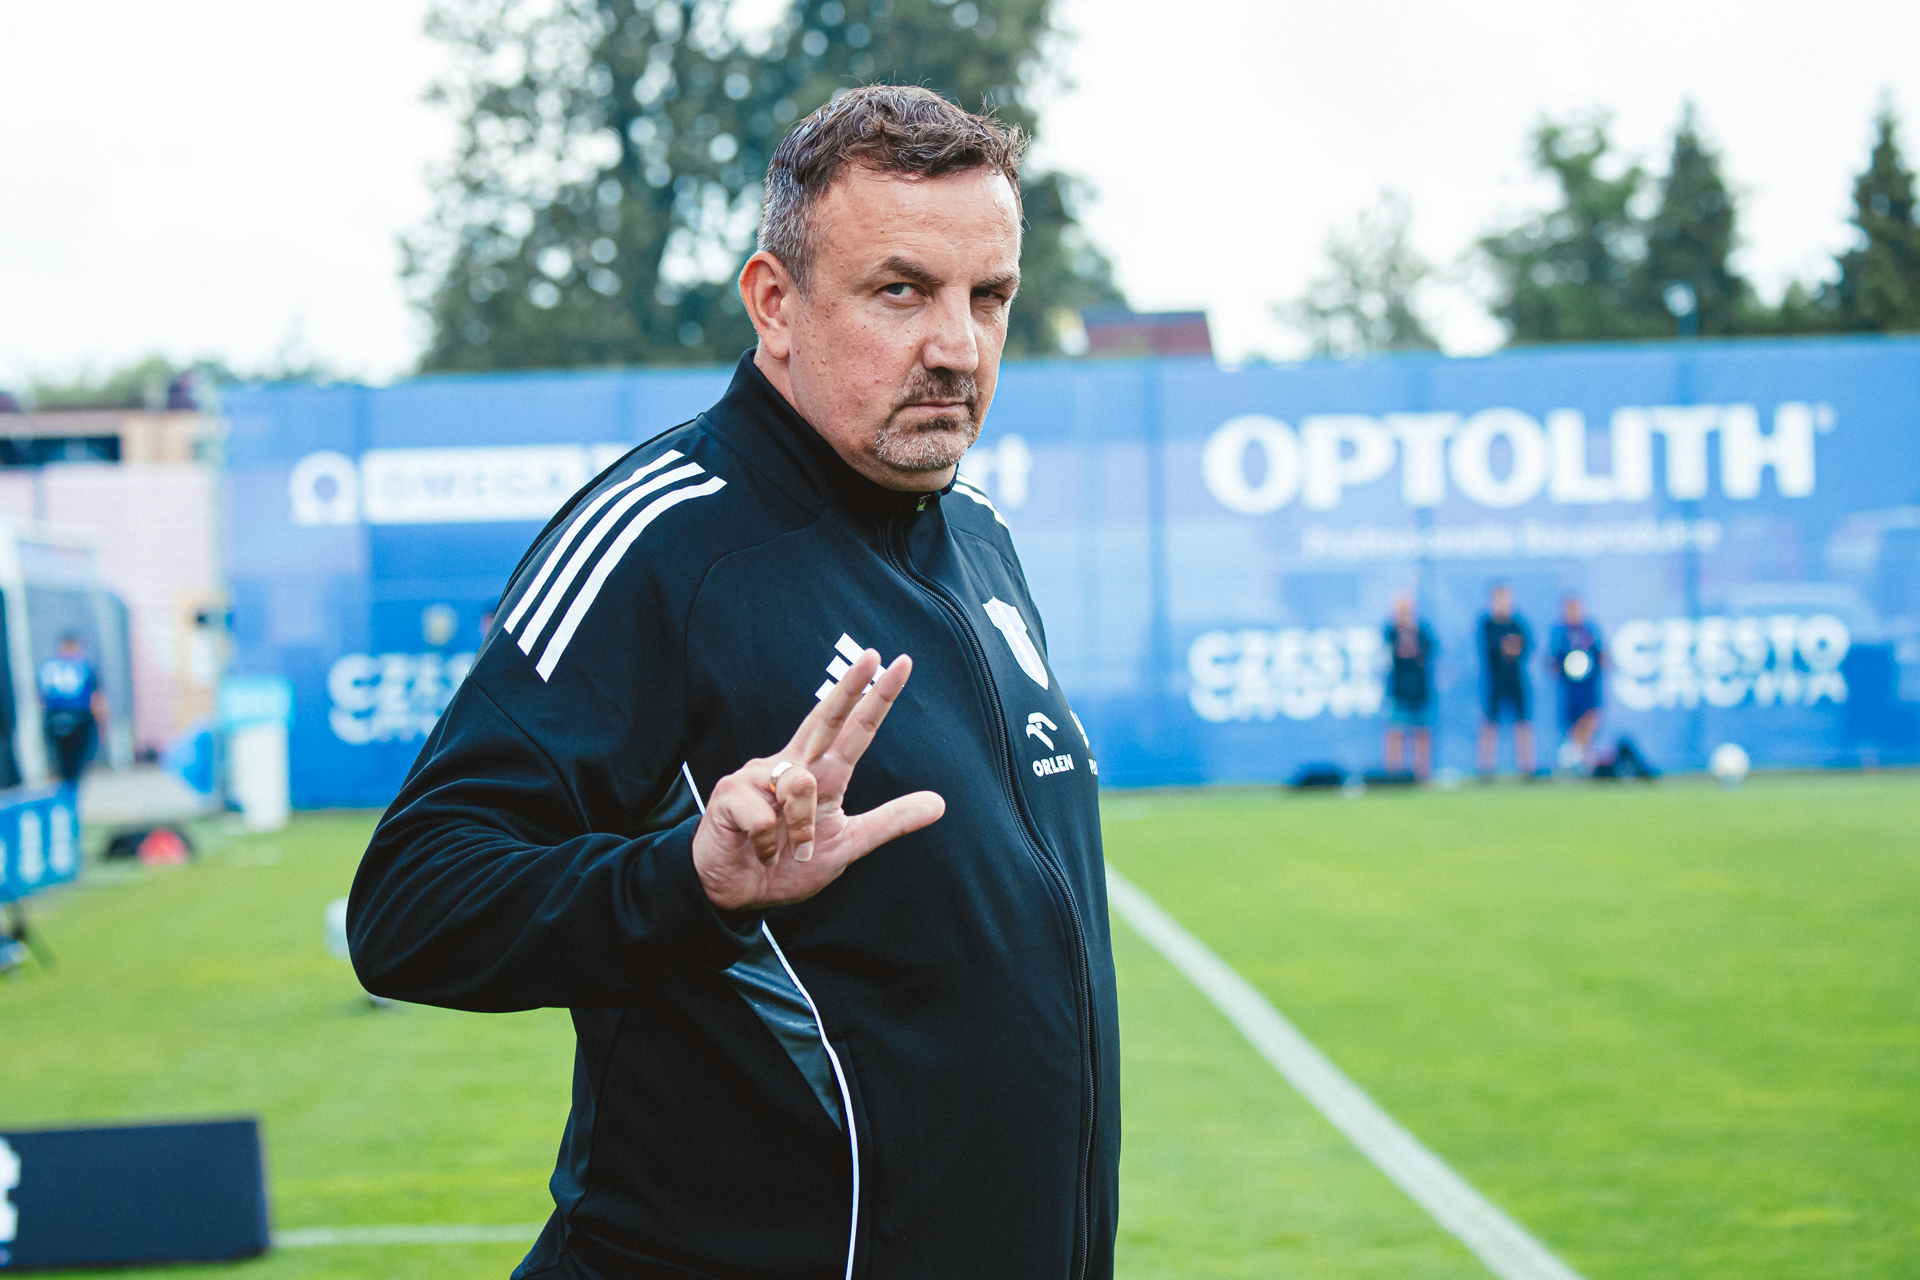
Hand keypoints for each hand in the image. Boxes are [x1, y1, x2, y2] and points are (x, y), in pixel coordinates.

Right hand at [692, 650, 944, 912]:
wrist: (736, 894)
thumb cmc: (788, 864)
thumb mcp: (848, 844)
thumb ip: (890, 821)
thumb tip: (940, 803)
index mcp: (820, 774)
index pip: (853, 729)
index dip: (875, 698)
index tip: (900, 664)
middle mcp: (791, 765)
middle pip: (825, 719)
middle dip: (848, 688)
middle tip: (872, 656)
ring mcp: (757, 777)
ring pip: (799, 786)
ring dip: (802, 827)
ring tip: (793, 851)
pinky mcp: (729, 795)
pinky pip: (764, 817)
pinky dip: (768, 844)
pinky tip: (759, 851)